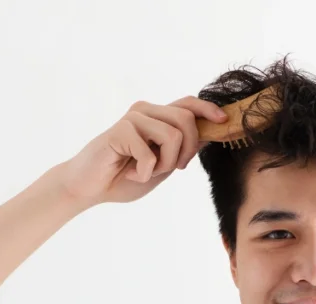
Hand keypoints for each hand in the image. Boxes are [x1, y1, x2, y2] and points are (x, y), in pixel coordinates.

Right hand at [58, 96, 227, 205]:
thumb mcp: (163, 165)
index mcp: (157, 117)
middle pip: (186, 120)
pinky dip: (144, 173)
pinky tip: (130, 172)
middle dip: (186, 151)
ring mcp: (132, 119)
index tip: (224, 121)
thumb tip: (211, 134)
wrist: (91, 188)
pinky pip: (150, 154)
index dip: (208, 109)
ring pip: (172, 136)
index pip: (188, 103)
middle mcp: (146, 111)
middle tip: (170, 168)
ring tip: (145, 171)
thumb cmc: (125, 176)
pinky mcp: (119, 130)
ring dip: (164, 164)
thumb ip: (182, 149)